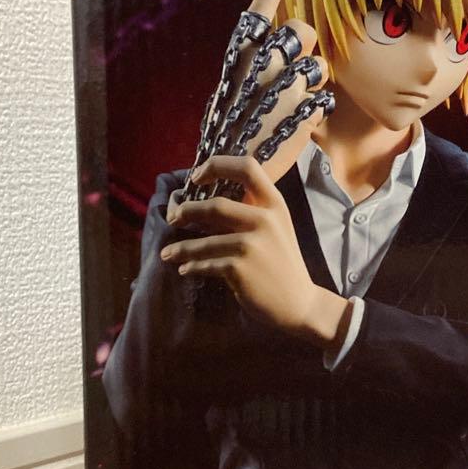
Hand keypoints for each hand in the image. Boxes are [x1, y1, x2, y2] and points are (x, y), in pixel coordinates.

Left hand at [161, 155, 350, 348]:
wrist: (299, 302)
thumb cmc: (280, 263)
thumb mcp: (274, 228)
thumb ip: (248, 212)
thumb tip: (201, 205)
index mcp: (275, 203)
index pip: (247, 167)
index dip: (217, 165)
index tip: (197, 178)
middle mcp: (265, 220)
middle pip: (215, 205)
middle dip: (186, 212)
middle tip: (173, 219)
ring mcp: (252, 245)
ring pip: (204, 241)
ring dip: (181, 248)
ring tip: (168, 253)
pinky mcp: (240, 269)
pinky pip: (205, 264)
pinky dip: (191, 267)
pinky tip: (185, 269)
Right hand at [186, 0, 333, 195]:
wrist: (227, 174)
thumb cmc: (231, 130)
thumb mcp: (234, 88)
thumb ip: (259, 62)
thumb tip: (287, 41)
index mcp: (240, 53)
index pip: (262, 5)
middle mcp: (263, 61)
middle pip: (304, 30)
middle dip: (305, 47)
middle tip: (291, 74)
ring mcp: (285, 84)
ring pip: (320, 66)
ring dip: (312, 84)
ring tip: (288, 108)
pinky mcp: (305, 108)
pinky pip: (324, 99)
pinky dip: (315, 113)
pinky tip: (294, 127)